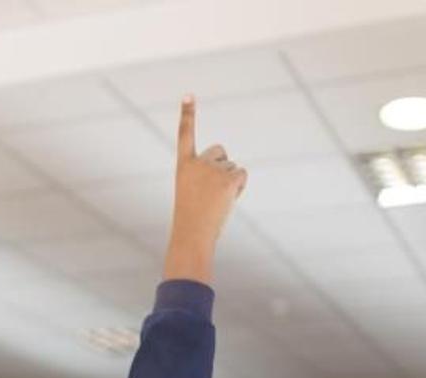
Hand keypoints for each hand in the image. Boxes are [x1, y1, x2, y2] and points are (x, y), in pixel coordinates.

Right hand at [164, 95, 247, 283]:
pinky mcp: (228, 179)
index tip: (188, 94)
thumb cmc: (191, 219)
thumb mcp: (194, 194)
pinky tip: (227, 200)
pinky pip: (241, 175)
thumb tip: (234, 173)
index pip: (185, 134)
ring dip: (229, 182)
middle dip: (221, 166)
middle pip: (220, 152)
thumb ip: (208, 178)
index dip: (188, 114)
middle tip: (210, 192)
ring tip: (216, 201)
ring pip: (232, 167)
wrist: (192, 234)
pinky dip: (239, 187)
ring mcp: (213, 170)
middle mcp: (197, 163)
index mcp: (183, 166)